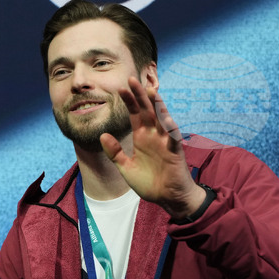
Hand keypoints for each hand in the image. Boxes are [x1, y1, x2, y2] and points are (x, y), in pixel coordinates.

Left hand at [100, 77, 206, 217]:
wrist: (168, 199)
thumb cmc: (149, 182)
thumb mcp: (126, 167)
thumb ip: (115, 152)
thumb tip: (103, 135)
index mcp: (141, 137)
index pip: (134, 114)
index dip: (129, 101)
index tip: (119, 88)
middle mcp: (153, 135)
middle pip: (147, 111)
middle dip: (140, 96)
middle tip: (131, 80)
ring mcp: (165, 141)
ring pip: (161, 119)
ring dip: (157, 105)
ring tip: (150, 91)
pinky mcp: (175, 151)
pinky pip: (173, 137)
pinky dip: (170, 128)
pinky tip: (165, 118)